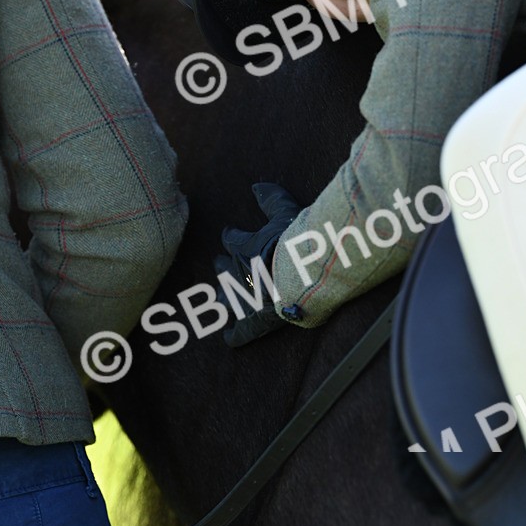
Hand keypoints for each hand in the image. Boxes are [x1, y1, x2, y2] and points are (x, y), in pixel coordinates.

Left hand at [215, 182, 303, 346]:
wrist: (306, 272)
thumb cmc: (298, 239)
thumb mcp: (285, 212)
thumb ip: (271, 198)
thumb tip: (256, 185)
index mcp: (247, 247)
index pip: (232, 239)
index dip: (230, 236)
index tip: (228, 233)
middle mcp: (242, 272)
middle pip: (225, 269)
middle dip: (222, 266)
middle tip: (218, 264)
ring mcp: (247, 297)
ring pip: (227, 298)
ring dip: (223, 297)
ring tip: (219, 299)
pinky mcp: (258, 319)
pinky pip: (243, 330)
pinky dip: (235, 335)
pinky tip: (229, 339)